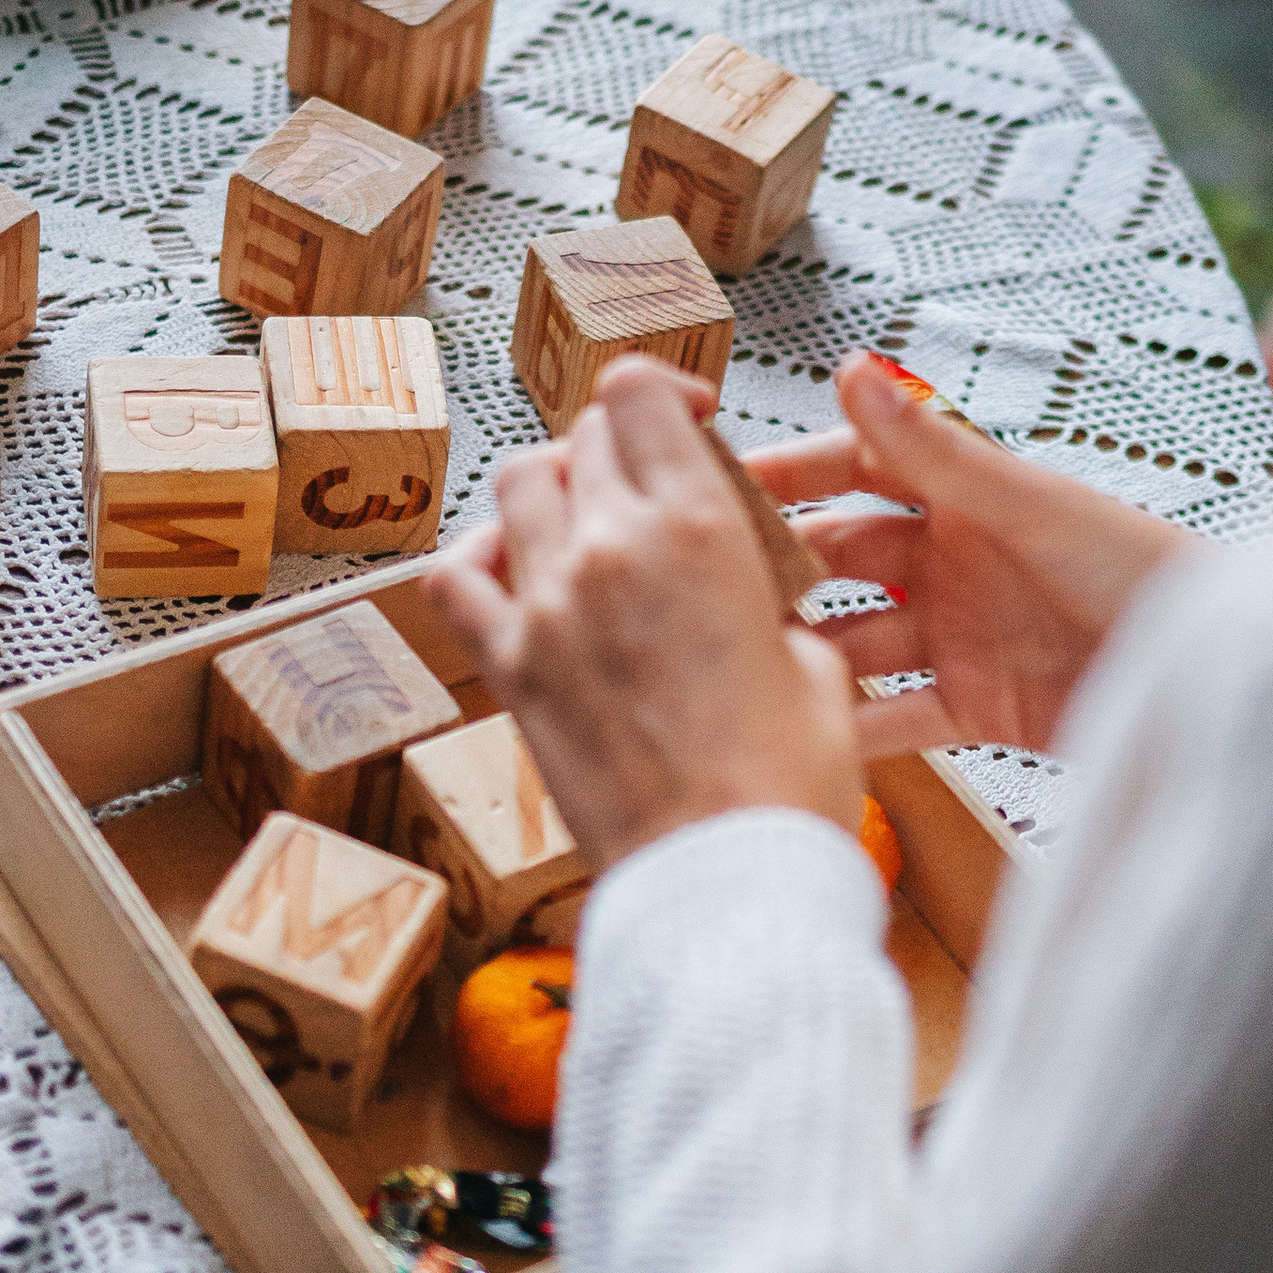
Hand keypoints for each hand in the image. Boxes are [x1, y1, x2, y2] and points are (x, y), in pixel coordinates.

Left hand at [432, 359, 863, 871]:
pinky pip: (456, 578)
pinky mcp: (508, 668)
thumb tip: (752, 597)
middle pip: (585, 436)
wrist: (725, 881)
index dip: (665, 391)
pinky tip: (514, 570)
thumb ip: (771, 601)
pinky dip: (478, 557)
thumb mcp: (816, 665)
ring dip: (554, 488)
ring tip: (589, 524)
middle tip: (653, 488)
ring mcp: (547, 605)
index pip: (641, 395)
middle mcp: (611, 548)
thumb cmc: (783, 788)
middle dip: (620, 447)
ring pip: (518, 487)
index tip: (689, 416)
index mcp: (698, 530)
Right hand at [751, 352, 1192, 758]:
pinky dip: (847, 728)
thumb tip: (853, 365)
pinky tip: (784, 736)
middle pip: (842, 556)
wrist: (1215, 672)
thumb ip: (932, 447)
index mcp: (967, 494)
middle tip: (694, 587)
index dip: (789, 471)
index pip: (856, 467)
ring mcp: (958, 635)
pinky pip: (894, 719)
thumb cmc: (1141, 568)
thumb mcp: (1027, 503)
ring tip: (724, 666)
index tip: (710, 477)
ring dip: (799, 652)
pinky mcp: (975, 708)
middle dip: (778, 568)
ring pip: (854, 640)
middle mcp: (952, 559)